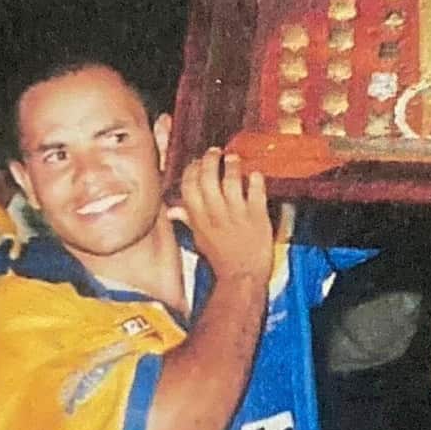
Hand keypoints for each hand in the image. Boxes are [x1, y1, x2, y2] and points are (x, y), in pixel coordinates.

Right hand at [169, 148, 272, 282]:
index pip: (188, 186)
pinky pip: (256, 191)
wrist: (243, 276)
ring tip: (234, 158)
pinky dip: (255, 179)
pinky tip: (254, 174)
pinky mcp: (257, 216)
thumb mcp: (200, 239)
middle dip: (210, 160)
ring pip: (231, 181)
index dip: (192, 169)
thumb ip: (188, 220)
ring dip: (232, 165)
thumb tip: (172, 210)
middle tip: (215, 152)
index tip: (197, 162)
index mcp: (199, 219)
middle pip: (207, 178)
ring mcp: (237, 214)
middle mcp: (216, 214)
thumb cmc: (222, 259)